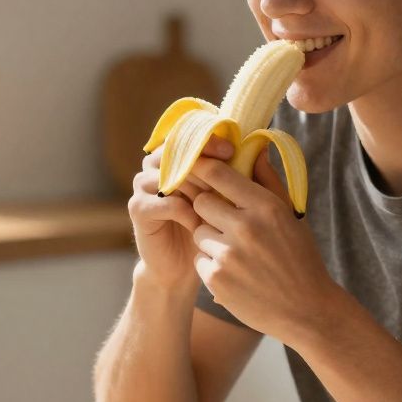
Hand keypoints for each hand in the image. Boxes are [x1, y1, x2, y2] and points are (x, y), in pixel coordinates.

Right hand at [127, 137, 234, 291]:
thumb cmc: (212, 230)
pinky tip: (200, 225)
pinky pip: (164, 201)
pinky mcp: (139, 208)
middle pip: (176, 150)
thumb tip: (262, 146)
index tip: (232, 151)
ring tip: (216, 205)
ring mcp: (144, 185)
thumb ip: (246, 174)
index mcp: (177, 156)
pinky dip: (186, 212)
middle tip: (225, 179)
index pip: (188, 134)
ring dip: (196, 188)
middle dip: (204, 164)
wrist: (185, 266)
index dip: (209, 139)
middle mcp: (157, 165)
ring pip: (171, 174)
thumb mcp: (234, 200)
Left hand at [188, 151, 339, 338]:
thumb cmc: (299, 257)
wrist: (307, 310)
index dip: (201, 167)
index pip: (217, 173)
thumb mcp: (290, 215)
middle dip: (207, 208)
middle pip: (200, 201)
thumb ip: (268, 180)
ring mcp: (228, 255)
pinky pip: (199, 259)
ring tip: (236, 252)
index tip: (193, 165)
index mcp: (265, 207)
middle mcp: (245, 228)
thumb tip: (253, 146)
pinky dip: (211, 265)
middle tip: (223, 220)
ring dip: (209, 239)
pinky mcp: (215, 280)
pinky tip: (235, 273)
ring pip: (198, 232)